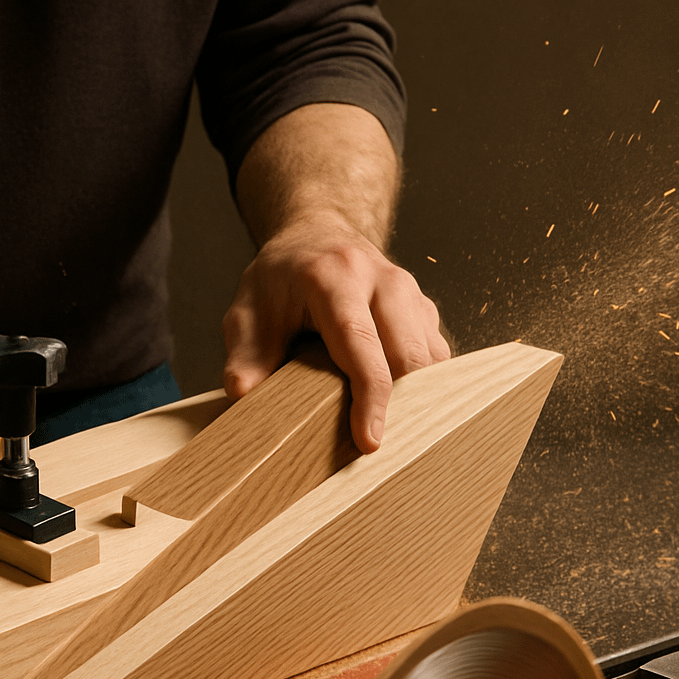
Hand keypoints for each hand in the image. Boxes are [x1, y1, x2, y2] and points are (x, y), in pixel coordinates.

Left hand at [221, 213, 450, 452]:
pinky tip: (392, 398)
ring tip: (383, 422)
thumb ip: (245, 354)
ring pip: (430, 357)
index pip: (362, 345)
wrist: (315, 236)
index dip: (370, 398)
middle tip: (373, 442)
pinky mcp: (423, 305)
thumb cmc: (281, 279)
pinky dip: (420, 382)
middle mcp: (381, 278)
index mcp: (335, 277)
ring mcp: (409, 290)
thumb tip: (243, 393)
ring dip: (412, 395)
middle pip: (408, 355)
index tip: (369, 440)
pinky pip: (434, 353)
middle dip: (398, 404)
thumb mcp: (248, 311)